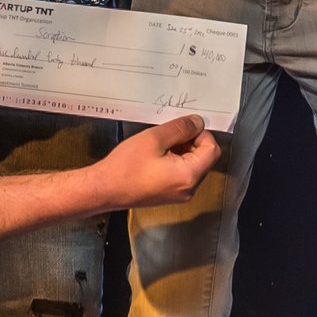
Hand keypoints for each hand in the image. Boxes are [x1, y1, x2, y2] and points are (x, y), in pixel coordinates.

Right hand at [95, 114, 219, 208]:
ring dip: (182, 151)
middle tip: (170, 135)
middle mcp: (188, 188)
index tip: (185, 128)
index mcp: (189, 176)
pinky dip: (175, 161)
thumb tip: (197, 123)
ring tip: (160, 145)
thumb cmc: (125, 168)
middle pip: (205, 158)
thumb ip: (181, 128)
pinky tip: (156, 156)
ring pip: (193, 165)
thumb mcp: (155, 138)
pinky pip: (182, 174)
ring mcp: (180, 193)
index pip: (212, 149)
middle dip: (191, 142)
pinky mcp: (170, 194)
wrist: (105, 189)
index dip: (201, 134)